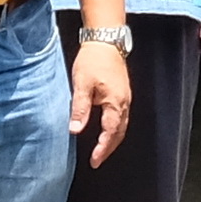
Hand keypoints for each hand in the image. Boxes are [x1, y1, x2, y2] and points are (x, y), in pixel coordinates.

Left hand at [71, 32, 134, 166]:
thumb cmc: (93, 60)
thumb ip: (80, 108)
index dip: (103, 149)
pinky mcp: (122, 93)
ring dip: (113, 139)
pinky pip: (121, 117)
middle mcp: (124, 102)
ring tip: (102, 150)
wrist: (106, 40)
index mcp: (115, 102)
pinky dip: (115, 128)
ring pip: (122, 125)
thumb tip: (75, 130)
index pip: (110, 132)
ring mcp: (125, 97)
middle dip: (109, 148)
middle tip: (97, 161)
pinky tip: (107, 130)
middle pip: (119, 132)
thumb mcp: (82, 84)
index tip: (94, 161)